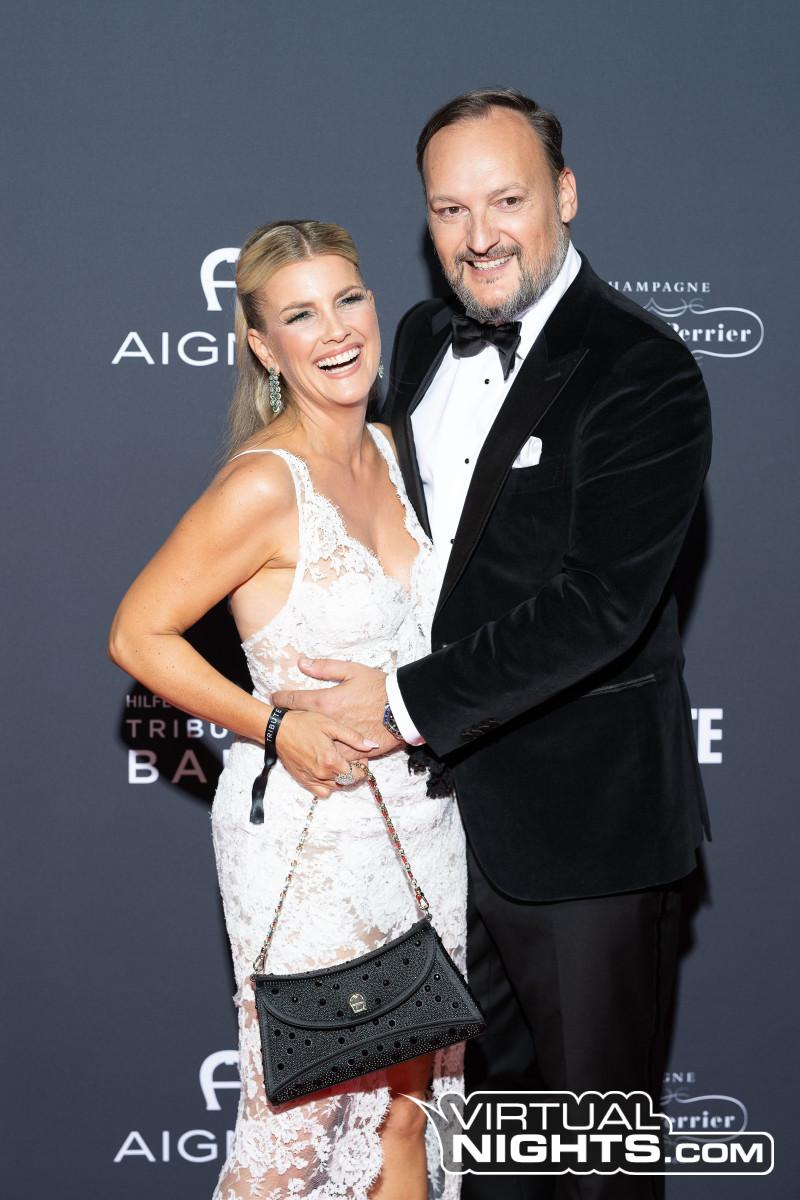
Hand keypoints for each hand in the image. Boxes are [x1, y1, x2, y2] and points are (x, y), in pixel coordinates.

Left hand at [271, 657, 399, 755]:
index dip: (280, 699)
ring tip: (301, 738)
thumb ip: (325, 667)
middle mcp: (328, 723)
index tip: (274, 698)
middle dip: (289, 720)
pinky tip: (325, 752)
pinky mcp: (353, 752)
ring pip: (315, 744)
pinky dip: (329, 754)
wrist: (403, 709)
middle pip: (300, 724)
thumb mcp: (352, 670)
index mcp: (325, 701)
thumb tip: (301, 662)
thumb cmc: (379, 687)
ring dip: (307, 741)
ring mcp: (339, 740)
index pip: (293, 701)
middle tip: (283, 718)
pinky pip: (335, 757)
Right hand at [275, 710, 379, 797]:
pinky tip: (327, 772)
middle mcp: (322, 774)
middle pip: (347, 782)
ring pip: (335, 787)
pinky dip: (328, 786)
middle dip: (354, 773)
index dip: (363, 767)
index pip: (356, 774)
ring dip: (342, 779)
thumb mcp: (331, 725)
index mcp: (331, 760)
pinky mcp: (302, 780)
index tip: (362, 757)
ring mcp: (311, 779)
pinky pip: (320, 792)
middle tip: (353, 759)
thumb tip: (372, 746)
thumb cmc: (304, 723)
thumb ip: (353, 737)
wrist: (277, 729)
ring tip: (340, 765)